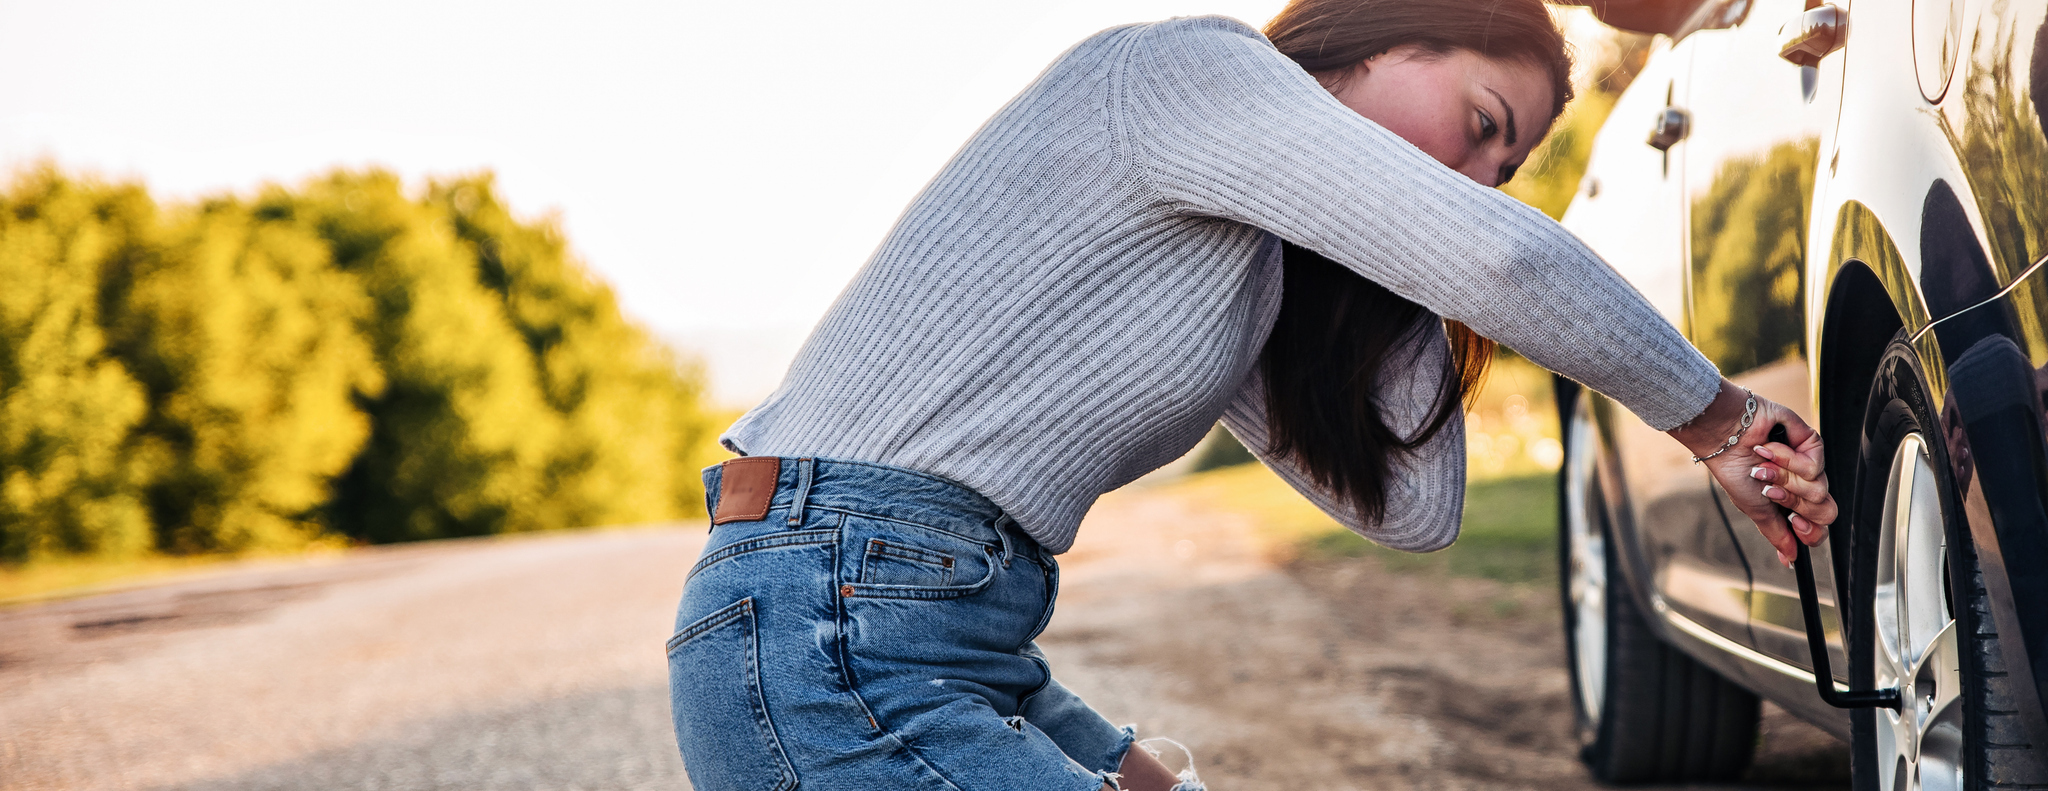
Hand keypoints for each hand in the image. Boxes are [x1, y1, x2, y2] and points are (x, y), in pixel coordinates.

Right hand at [1670, 380, 1836, 565]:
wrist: (1725, 439)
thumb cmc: (1734, 471)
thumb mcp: (1755, 509)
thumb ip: (1776, 533)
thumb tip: (1789, 559)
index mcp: (1791, 503)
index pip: (1818, 527)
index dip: (1811, 531)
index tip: (1794, 523)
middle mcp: (1803, 485)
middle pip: (1825, 511)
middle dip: (1794, 502)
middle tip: (1771, 491)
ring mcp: (1810, 464)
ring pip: (1819, 489)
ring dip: (1784, 480)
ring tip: (1763, 467)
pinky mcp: (1812, 444)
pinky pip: (1815, 465)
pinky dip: (1788, 461)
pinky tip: (1768, 450)